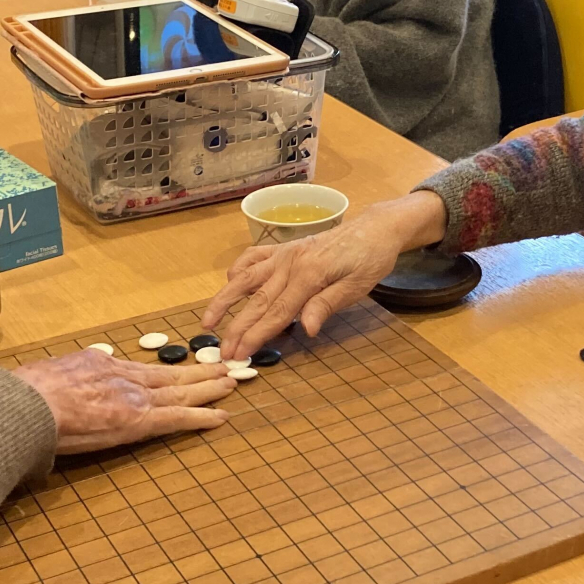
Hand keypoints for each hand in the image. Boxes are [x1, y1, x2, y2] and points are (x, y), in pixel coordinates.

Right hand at [15, 350, 233, 453]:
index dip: (164, 371)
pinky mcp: (137, 420)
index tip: (180, 369)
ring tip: (230, 383)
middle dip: (198, 373)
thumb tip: (65, 386)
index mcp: (101, 365)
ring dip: (208, 389)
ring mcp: (132, 397)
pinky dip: (200, 417)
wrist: (27, 405)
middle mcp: (123, 377)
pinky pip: (177, 418)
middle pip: (169, 375)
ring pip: (180, 393)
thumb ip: (67, 380)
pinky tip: (220, 417)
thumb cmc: (26, 395)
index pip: (142, 370)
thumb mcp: (50, 375)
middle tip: (223, 367)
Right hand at [203, 192, 448, 360]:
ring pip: (245, 278)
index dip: (256, 335)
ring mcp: (283, 253)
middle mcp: (289, 262)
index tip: (238, 354)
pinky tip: (229, 284)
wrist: (375, 229)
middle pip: (257, 301)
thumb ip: (327, 305)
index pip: (277, 312)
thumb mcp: (357, 287)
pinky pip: (253, 257)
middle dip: (236, 328)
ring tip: (208, 321)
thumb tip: (306, 330)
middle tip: (221, 352)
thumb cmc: (369, 261)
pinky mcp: (283, 247)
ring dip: (224, 300)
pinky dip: (238, 270)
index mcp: (309, 275)